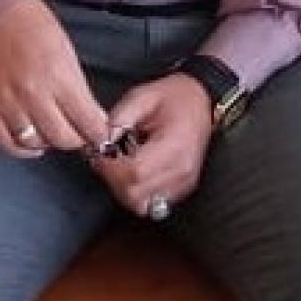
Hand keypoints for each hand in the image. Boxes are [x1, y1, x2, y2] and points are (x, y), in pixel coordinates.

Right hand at [0, 0, 109, 156]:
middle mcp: (33, 93)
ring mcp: (8, 102)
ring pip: (35, 143)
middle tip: (79, 133)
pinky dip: (21, 148)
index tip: (101, 135)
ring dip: (49, 141)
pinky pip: (6, 143)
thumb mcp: (68, 54)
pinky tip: (31, 141)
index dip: (98, 134)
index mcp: (59, 77)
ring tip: (54, 132)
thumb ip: (79, 90)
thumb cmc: (36, 28)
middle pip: (63, 138)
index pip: (87, 122)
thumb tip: (94, 120)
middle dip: (77, 140)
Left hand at [92, 74, 212, 216]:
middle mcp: (182, 170)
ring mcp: (183, 183)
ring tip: (119, 163)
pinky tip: (133, 170)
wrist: (201, 102)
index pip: (135, 172)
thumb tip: (99, 142)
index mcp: (175, 145)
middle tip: (105, 158)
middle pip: (135, 194)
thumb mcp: (142, 96)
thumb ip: (119, 119)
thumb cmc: (175, 97)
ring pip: (140, 204)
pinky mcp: (181, 189)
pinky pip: (150, 203)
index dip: (110, 166)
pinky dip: (135, 191)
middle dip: (112, 179)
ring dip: (122, 187)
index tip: (99, 152)